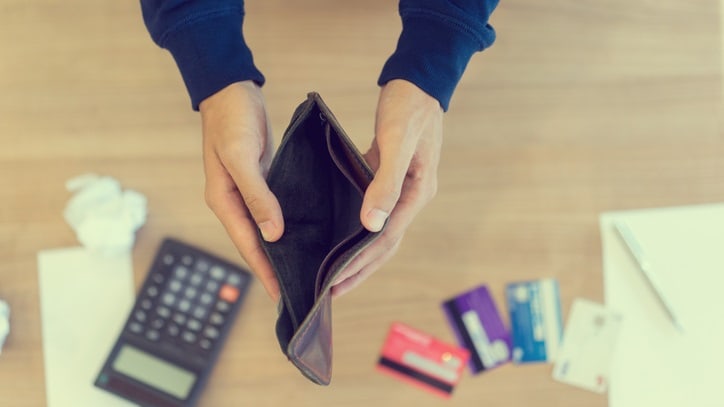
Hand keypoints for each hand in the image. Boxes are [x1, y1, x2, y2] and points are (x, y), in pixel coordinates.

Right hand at [200, 81, 283, 300]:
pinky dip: (284, 226)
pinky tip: (301, 235)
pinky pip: (272, 211)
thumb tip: (273, 234)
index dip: (264, 271)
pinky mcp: (261, 181)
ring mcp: (247, 192)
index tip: (281, 295)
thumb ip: (257, 196)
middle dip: (273, 268)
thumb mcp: (242, 157)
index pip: (248, 245)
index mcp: (224, 201)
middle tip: (296, 291)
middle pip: (256, 243)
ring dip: (280, 250)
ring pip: (265, 229)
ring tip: (302, 271)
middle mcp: (234, 202)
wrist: (230, 91)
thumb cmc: (232, 121)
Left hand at [331, 79, 442, 296]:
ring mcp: (403, 190)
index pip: (385, 238)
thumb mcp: (396, 142)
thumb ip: (385, 183)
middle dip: (359, 270)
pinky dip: (358, 229)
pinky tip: (339, 236)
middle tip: (330, 292)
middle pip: (385, 244)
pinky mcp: (390, 179)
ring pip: (380, 232)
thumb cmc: (408, 108)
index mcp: (416, 193)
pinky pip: (374, 213)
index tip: (336, 282)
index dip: (360, 263)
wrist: (418, 81)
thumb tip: (371, 225)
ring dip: (359, 255)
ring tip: (334, 274)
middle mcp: (412, 197)